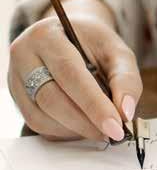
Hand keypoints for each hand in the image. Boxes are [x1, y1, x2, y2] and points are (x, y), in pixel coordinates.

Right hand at [8, 0, 141, 141]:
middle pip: (52, 99)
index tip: (116, 126)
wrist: (72, 38)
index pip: (70, 74)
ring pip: (42, 117)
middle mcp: (24, 56)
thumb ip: (126, 80)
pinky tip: (84, 126)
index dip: (94, 104)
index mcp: (48, 36)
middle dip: (86, 122)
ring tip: (101, 129)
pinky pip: (38, 125)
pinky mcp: (18, 99)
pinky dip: (65, 132)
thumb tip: (125, 113)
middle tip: (113, 133)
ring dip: (76, 130)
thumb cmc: (96, 45)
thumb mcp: (118, 53)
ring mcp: (16, 79)